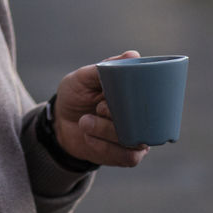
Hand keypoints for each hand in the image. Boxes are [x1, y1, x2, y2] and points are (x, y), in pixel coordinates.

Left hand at [53, 50, 148, 167]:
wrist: (59, 123)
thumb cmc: (75, 95)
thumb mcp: (83, 78)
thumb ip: (103, 69)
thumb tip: (133, 55)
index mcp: (135, 95)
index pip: (153, 97)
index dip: (138, 98)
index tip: (110, 96)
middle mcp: (141, 117)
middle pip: (146, 121)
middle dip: (118, 116)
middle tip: (98, 108)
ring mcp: (136, 137)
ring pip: (137, 141)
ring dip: (108, 131)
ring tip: (85, 122)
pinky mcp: (127, 156)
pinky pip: (128, 157)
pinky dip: (105, 147)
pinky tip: (89, 137)